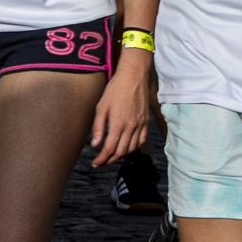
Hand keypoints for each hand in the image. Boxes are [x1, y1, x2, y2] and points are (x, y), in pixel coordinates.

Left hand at [88, 46, 155, 168]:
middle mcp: (131, 127)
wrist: (134, 78)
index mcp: (118, 124)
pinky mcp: (146, 122)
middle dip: (110, 160)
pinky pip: (141, 141)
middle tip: (101, 163)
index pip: (110, 149)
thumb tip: (95, 145)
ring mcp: (140, 125)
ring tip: (111, 157)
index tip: (95, 163)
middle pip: (121, 151)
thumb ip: (98, 127)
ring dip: (122, 156)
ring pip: (132, 148)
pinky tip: (127, 149)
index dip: (102, 158)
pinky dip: (133, 148)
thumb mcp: (101, 107)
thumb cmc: (115, 90)